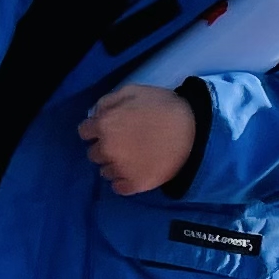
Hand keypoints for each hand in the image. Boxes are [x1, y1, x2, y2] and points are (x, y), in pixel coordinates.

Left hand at [78, 84, 198, 197]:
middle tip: (124, 142)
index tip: (107, 129)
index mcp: (104, 125)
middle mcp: (107, 149)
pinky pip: (118, 187)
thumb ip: (108, 101)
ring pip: (105, 171)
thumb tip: (95, 114)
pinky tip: (136, 171)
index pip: (84, 132)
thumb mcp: (133, 91)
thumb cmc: (163, 106)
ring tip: (133, 157)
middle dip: (105, 147)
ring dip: (114, 164)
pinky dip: (124, 181)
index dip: (95, 129)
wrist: (194, 131)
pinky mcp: (135, 185)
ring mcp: (121, 169)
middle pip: (93, 153)